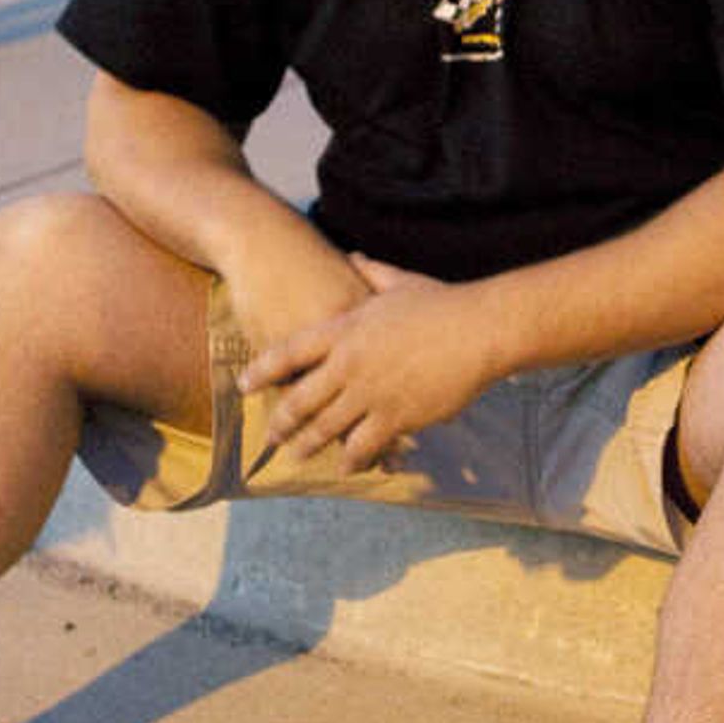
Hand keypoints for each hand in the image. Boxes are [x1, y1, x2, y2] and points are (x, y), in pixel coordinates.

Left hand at [240, 259, 499, 473]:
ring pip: (326, 428)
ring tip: (297, 455)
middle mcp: (349, 364)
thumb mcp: (399, 282)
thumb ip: (371, 273)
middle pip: (301, 400)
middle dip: (282, 421)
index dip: (263, 371)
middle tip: (270, 436)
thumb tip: (355, 256)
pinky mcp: (395, 416)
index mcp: (344, 331)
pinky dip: (352, 458)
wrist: (478, 329)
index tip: (244, 386)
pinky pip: (363, 445)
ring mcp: (370, 393)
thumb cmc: (442, 303)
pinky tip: (346, 466)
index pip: (289, 354)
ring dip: (309, 445)